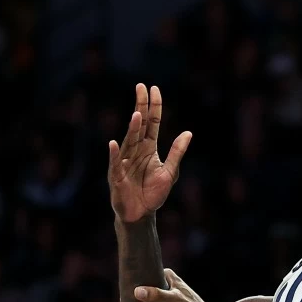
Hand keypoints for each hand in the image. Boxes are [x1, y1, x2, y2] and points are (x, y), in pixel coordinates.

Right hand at [108, 84, 192, 222]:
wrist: (142, 213)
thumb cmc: (153, 193)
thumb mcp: (170, 172)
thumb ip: (177, 152)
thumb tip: (188, 133)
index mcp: (148, 148)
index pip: (152, 123)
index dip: (154, 107)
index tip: (154, 89)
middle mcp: (135, 151)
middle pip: (139, 125)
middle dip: (140, 107)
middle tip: (141, 87)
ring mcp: (124, 162)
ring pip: (129, 141)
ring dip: (132, 129)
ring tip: (137, 115)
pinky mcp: (117, 176)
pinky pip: (115, 163)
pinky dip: (114, 154)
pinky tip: (113, 143)